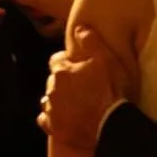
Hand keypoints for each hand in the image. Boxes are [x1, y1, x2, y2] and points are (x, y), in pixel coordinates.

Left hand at [38, 26, 124, 147]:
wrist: (110, 125)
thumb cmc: (110, 92)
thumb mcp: (107, 60)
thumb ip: (91, 42)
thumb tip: (79, 28)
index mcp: (62, 71)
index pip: (56, 60)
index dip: (68, 62)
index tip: (80, 67)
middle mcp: (52, 89)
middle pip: (53, 80)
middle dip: (64, 82)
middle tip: (82, 87)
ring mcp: (51, 110)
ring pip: (49, 100)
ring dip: (59, 100)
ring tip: (75, 103)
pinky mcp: (54, 128)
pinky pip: (46, 120)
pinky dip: (53, 119)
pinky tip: (64, 119)